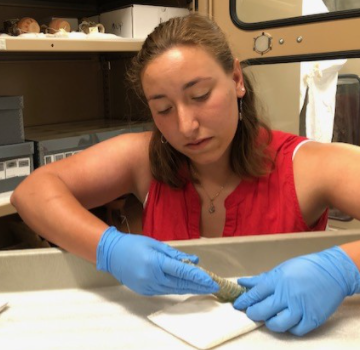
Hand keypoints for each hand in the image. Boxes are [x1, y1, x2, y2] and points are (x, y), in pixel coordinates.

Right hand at [96, 226, 218, 295]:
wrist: (112, 254)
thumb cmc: (134, 244)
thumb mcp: (155, 244)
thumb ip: (175, 254)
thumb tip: (193, 260)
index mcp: (155, 262)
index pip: (182, 271)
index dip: (198, 277)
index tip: (211, 280)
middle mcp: (152, 277)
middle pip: (180, 284)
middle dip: (198, 286)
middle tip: (213, 286)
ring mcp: (148, 286)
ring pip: (174, 289)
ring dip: (190, 289)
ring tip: (204, 288)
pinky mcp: (145, 291)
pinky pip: (165, 290)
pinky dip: (178, 289)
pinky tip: (187, 287)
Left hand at [234, 246, 359, 335]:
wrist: (332, 271)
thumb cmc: (305, 268)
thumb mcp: (281, 269)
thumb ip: (262, 279)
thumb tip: (243, 282)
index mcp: (277, 281)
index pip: (254, 294)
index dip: (244, 301)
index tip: (238, 305)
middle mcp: (287, 295)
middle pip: (262, 311)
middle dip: (253, 313)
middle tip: (252, 312)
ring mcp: (300, 308)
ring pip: (277, 325)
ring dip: (270, 323)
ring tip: (269, 318)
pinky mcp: (312, 318)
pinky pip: (295, 330)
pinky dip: (289, 328)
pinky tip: (288, 321)